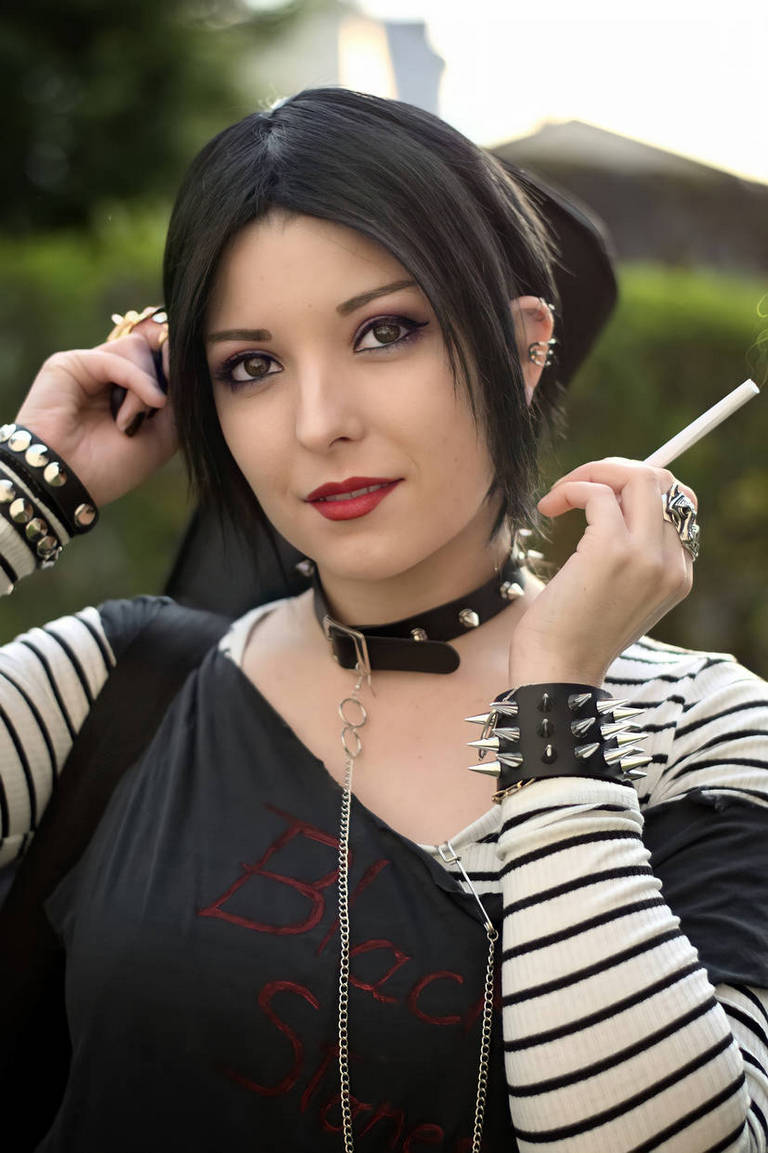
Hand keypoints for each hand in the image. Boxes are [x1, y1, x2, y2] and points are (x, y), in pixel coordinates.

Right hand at [14, 312, 175, 506]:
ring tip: (130, 422)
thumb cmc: (113, 467)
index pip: (160, 358)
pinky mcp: (70, 363)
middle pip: (152, 349)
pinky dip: (138, 379)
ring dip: (146, 386)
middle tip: (159, 411)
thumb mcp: (164, 435)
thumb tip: (183, 357)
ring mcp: (90, 368)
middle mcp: (108, 376)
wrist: (71, 482)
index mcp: (126, 391)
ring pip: (138, 348)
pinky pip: (118, 356)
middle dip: (164, 380)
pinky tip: (149, 403)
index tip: (190, 391)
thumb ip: (179, 398)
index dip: (177, 370)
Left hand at [508, 458, 695, 688]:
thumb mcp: (617, 593)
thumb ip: (630, 553)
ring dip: (593, 472)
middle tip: (577, 486)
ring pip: (638, 477)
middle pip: (663, 482)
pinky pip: (598, 492)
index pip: (678, 504)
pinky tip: (551, 507)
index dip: (637, 487)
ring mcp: (646, 556)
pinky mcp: (611, 550)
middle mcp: (671, 564)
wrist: (557, 672)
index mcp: (678, 575)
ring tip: (560, 494)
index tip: (599, 493)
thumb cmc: (573, 634)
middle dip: (616, 470)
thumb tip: (610, 499)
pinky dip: (571, 488)